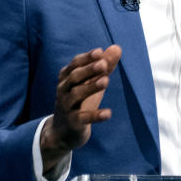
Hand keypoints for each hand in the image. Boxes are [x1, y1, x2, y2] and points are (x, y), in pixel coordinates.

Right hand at [40, 45, 121, 170]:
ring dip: (91, 87)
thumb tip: (117, 48)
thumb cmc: (79, 102)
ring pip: (76, 95)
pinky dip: (95, 115)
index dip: (87, 58)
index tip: (100, 52)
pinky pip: (83, 118)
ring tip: (106, 81)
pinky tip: (108, 113)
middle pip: (74, 77)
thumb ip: (104, 66)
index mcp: (66, 79)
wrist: (62, 132)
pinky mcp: (73, 123)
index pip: (75, 65)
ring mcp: (66, 107)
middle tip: (104, 64)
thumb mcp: (91, 83)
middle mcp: (63, 90)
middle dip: (89, 69)